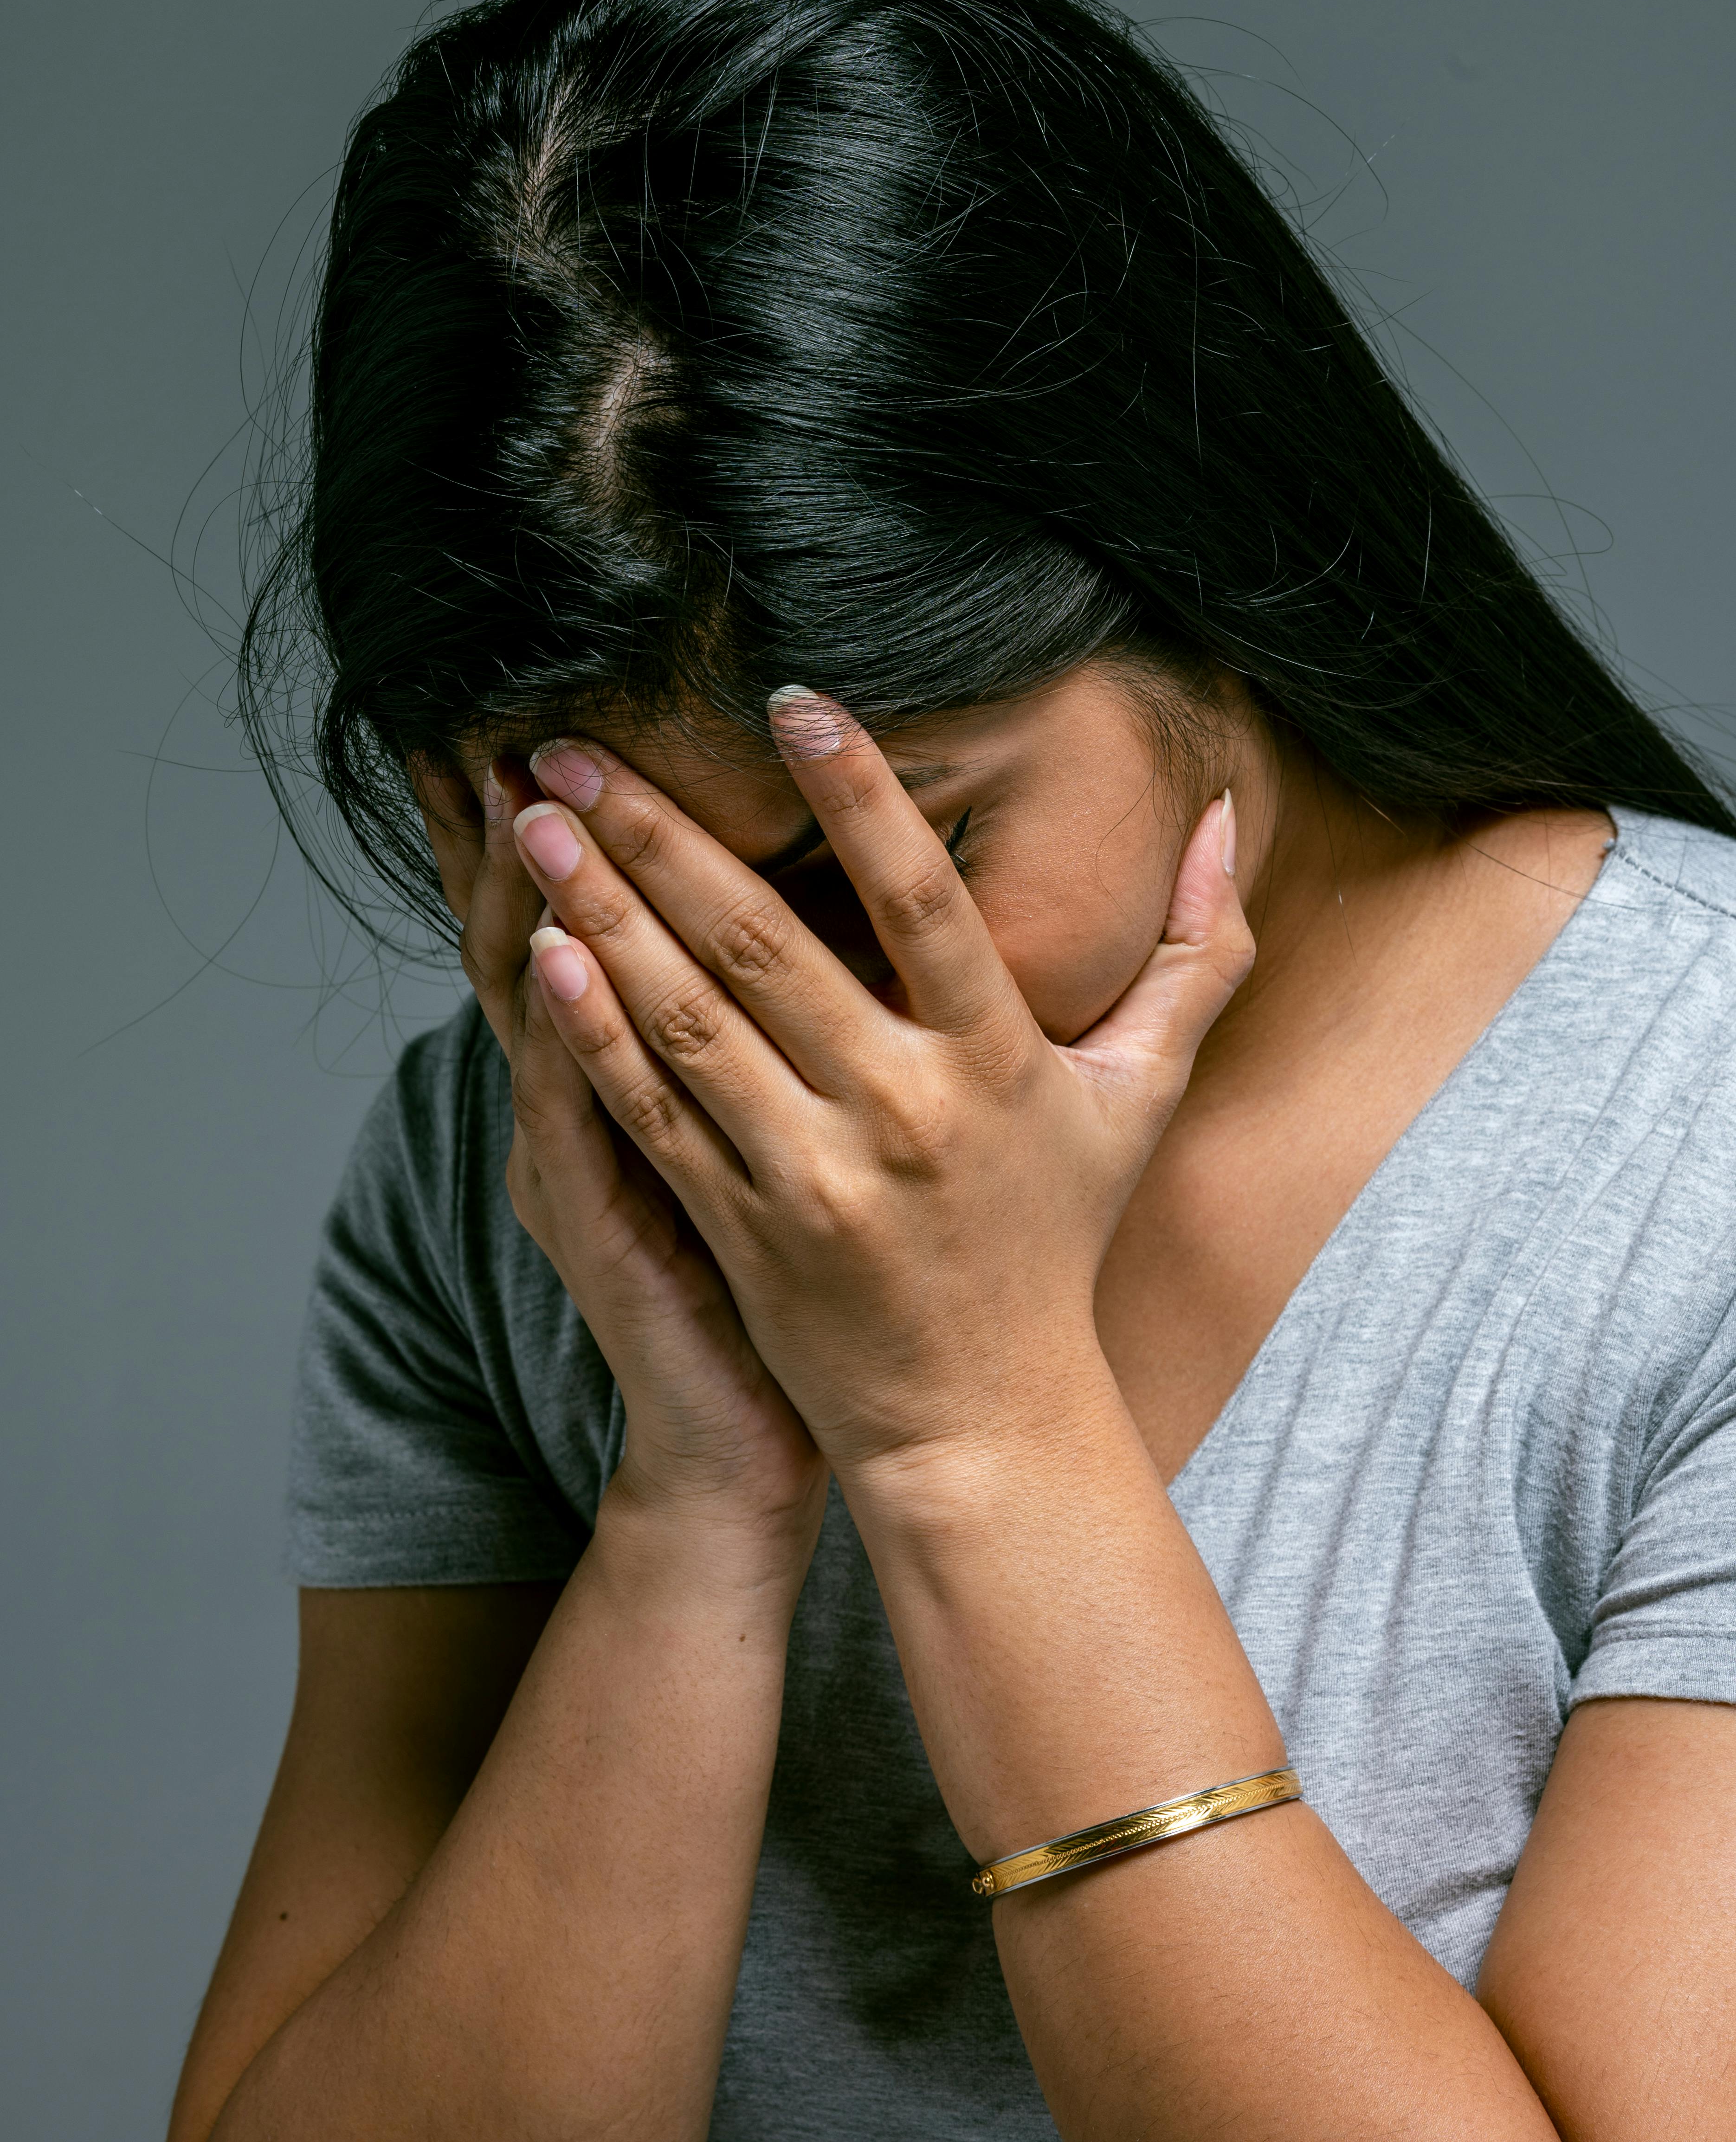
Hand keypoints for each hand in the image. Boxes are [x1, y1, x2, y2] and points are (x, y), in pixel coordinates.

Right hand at [412, 756, 825, 1545]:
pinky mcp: (602, 1224)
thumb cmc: (790, 1269)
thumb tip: (853, 907)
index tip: (570, 719)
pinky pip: (574, 1114)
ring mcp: (583, 1159)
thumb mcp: (772, 1129)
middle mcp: (592, 1100)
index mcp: (648, 1067)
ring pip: (542, 1007)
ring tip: (530, 799)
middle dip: (528, 833)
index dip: (579, 830)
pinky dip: (564, 1035)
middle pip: (540, 939)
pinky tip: (555, 958)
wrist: (753, 1425)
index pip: (595, 923)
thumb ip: (784, 1022)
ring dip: (531, 902)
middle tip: (518, 721)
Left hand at [509, 695, 1253, 1479]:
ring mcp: (810, 1174)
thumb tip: (1229, 820)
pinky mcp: (742, 1227)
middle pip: (763, 946)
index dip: (861, 796)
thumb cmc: (1054, 1240)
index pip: (924, 904)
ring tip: (535, 822)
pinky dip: (595, 1033)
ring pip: (688, 1018)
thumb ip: (1193, 957)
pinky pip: (655, 1111)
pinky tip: (542, 956)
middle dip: (662, 833)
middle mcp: (899, 1111)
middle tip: (579, 741)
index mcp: (996, 1063)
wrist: (980, 1419)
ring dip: (602, 911)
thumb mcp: (1143, 1099)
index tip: (792, 701)